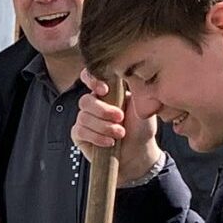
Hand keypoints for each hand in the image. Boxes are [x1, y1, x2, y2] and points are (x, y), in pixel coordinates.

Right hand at [74, 70, 160, 185]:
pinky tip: (110, 142)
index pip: (89, 76)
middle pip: (85, 100)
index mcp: (107, 91)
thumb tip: (125, 70)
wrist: (139, 152)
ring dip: (104, 127)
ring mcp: (84, 119)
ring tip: (120, 133)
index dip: (91, 80)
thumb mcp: (142, 103)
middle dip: (103, 110)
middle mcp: (93, 104)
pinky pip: (80, 131)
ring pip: (83, 117)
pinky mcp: (79, 135)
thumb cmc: (141, 127)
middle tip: (120, 118)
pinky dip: (96, 137)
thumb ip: (131, 86)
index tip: (104, 89)